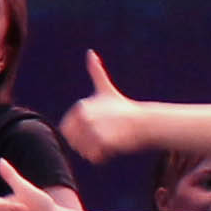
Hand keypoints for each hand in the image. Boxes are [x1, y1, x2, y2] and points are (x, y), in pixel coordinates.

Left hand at [58, 49, 154, 163]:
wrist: (144, 121)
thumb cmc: (123, 107)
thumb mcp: (106, 89)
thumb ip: (96, 72)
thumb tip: (90, 52)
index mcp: (81, 106)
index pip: (66, 129)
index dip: (77, 134)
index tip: (92, 130)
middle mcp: (86, 117)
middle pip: (73, 142)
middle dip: (84, 144)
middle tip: (101, 138)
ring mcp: (95, 129)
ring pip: (83, 152)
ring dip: (93, 152)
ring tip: (107, 142)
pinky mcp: (106, 142)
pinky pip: (94, 157)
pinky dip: (100, 158)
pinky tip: (111, 150)